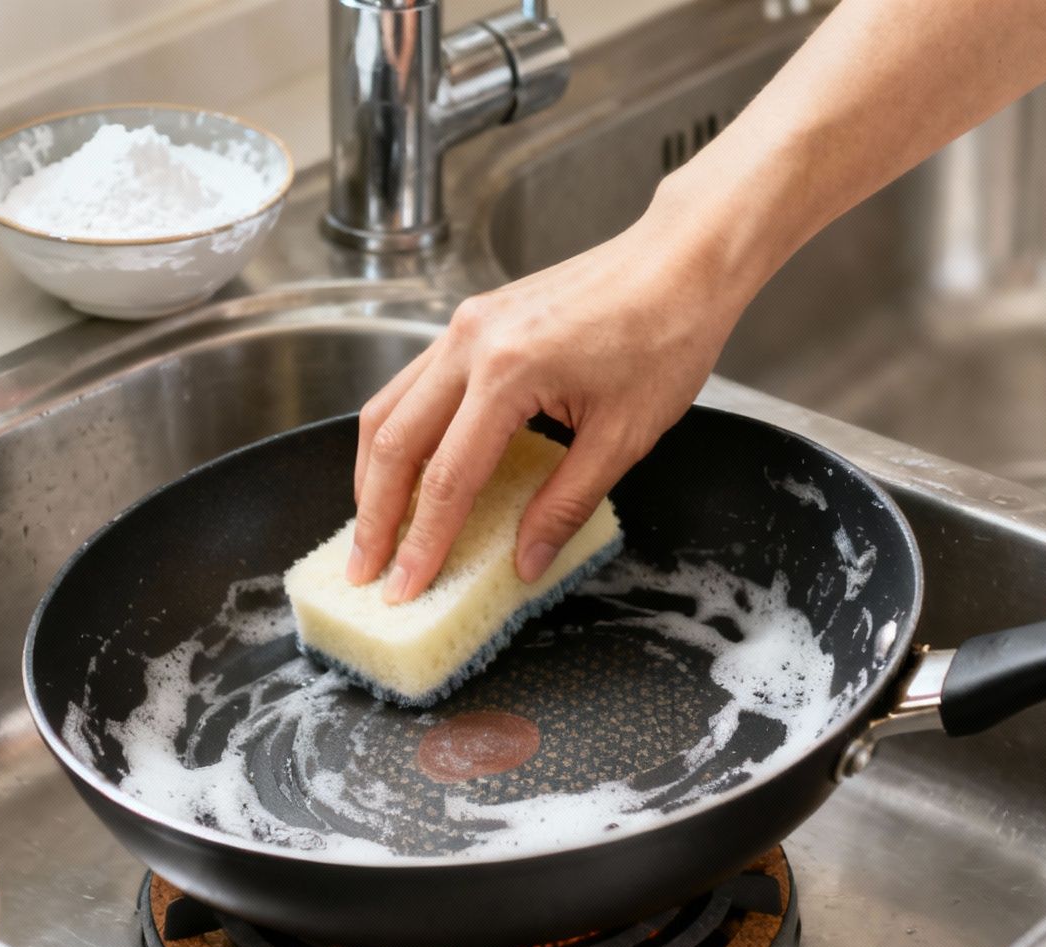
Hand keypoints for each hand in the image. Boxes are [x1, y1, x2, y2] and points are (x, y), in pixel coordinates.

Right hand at [348, 211, 745, 601]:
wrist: (682, 260)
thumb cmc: (667, 334)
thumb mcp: (625, 436)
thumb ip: (566, 503)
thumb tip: (525, 561)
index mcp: (507, 372)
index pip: (447, 479)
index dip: (422, 542)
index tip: (404, 587)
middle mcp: (470, 342)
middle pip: (392, 441)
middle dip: (373, 514)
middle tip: (363, 570)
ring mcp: (465, 325)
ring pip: (388, 407)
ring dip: (372, 473)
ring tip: (372, 528)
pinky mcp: (473, 319)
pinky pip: (414, 383)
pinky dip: (398, 432)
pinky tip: (405, 469)